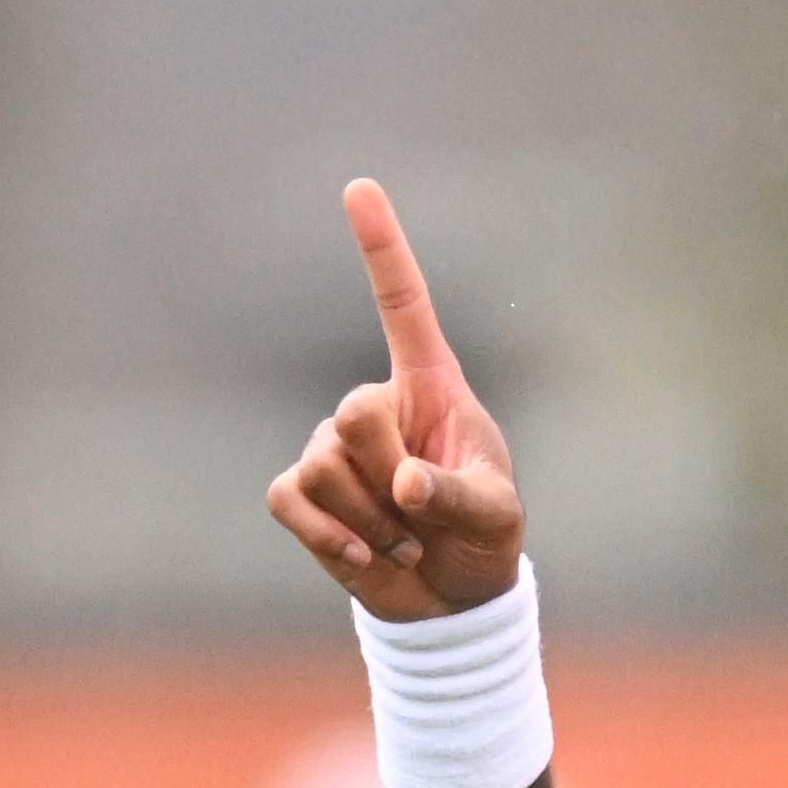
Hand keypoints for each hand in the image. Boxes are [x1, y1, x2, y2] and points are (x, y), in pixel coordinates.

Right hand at [266, 178, 525, 620]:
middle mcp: (376, 404)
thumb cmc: (483, 538)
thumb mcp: (496, 518)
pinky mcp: (302, 492)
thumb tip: (405, 483)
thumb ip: (459, 495)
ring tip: (405, 536)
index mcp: (430, 387)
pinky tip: (366, 554)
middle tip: (422, 513)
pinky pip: (292, 500)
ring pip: (323, 467)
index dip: (381, 249)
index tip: (359, 188)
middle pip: (352, 414)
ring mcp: (330, 445)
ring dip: (372, 519)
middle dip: (390, 476)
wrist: (450, 599)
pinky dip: (331, 537)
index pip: (402, 306)